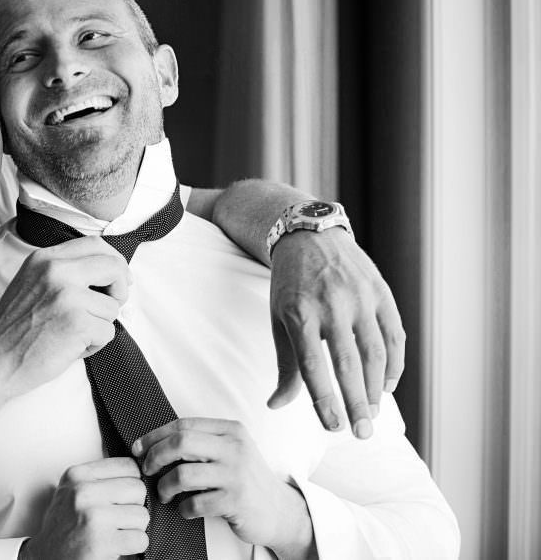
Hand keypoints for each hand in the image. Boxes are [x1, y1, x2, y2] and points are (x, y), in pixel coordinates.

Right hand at [0, 236, 130, 398]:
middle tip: (111, 305)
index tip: (118, 278)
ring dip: (100, 325)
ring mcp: (67, 295)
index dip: (114, 262)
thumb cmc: (14, 330)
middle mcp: (56, 271)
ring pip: (113, 306)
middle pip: (113, 266)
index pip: (94, 244)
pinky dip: (94, 345)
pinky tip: (71, 347)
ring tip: (72, 335)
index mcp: (44, 258)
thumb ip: (63, 273)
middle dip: (120, 288)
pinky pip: (108, 332)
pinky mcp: (77, 322)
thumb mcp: (31, 284)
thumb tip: (106, 275)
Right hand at [20, 457, 148, 559]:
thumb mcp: (73, 490)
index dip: (131, 484)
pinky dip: (133, 547)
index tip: (121, 497)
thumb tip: (142, 471)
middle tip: (117, 518)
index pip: (129, 466)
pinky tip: (116, 545)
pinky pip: (140, 539)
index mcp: (78, 475)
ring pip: (142, 515)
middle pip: (138, 489)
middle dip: (134, 506)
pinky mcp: (101, 541)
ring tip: (114, 532)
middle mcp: (83, 491)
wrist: (47, 557)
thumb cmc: (64, 526)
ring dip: (134, 529)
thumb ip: (101, 478)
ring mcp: (92, 516)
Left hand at [134, 418, 313, 557]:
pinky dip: (183, 508)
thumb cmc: (246, 481)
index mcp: (231, 431)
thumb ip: (202, 443)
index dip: (155, 436)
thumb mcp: (230, 452)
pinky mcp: (236, 501)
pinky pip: (195, 503)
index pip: (183, 425)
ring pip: (183, 474)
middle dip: (155, 457)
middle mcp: (235, 448)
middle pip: (180, 443)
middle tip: (147, 470)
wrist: (281, 511)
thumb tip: (154, 444)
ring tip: (165, 494)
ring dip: (165, 487)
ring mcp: (236, 475)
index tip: (139, 448)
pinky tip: (186, 509)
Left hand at [268, 228, 404, 438]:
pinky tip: (388, 385)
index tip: (333, 427)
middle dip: (356, 403)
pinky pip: (394, 335)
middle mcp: (332, 305)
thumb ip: (285, 364)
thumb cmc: (291, 286)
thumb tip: (275, 405)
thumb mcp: (279, 319)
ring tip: (372, 413)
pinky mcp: (381, 292)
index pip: (312, 366)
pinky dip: (394, 364)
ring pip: (376, 352)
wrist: (311, 236)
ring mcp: (360, 297)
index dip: (324, 399)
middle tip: (361, 434)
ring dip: (377, 388)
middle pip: (348, 364)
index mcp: (300, 314)